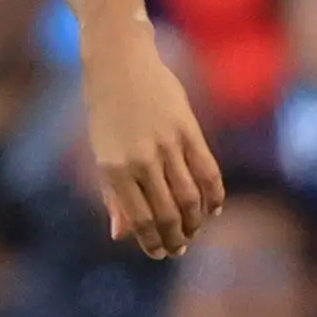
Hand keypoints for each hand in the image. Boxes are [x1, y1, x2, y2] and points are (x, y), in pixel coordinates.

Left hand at [79, 17, 223, 257]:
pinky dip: (214, 194)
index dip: (153, 242)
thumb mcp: (102, 153)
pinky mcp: (188, 129)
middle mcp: (140, 161)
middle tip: (180, 248)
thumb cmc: (106, 111)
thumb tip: (120, 234)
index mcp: (114, 169)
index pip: (140, 219)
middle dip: (176, 238)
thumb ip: (113, 194)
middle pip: (168, 213)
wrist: (119, 63)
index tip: (160, 253)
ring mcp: (166, 145)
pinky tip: (214, 208)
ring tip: (195, 231)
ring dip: (195, 221)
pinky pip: (207, 171)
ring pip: (190, 197)